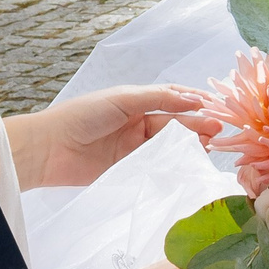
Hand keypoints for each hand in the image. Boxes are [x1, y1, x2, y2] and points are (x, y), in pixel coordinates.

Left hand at [10, 85, 216, 188]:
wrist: (49, 149)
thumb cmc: (83, 116)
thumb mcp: (123, 99)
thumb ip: (159, 99)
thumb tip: (193, 100)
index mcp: (135, 102)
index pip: (172, 99)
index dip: (194, 102)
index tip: (217, 107)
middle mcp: (137, 123)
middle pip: (174, 123)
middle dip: (197, 124)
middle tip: (219, 130)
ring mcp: (133, 148)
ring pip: (169, 144)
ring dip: (189, 144)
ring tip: (209, 146)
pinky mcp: (128, 170)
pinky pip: (156, 166)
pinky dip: (172, 164)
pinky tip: (187, 164)